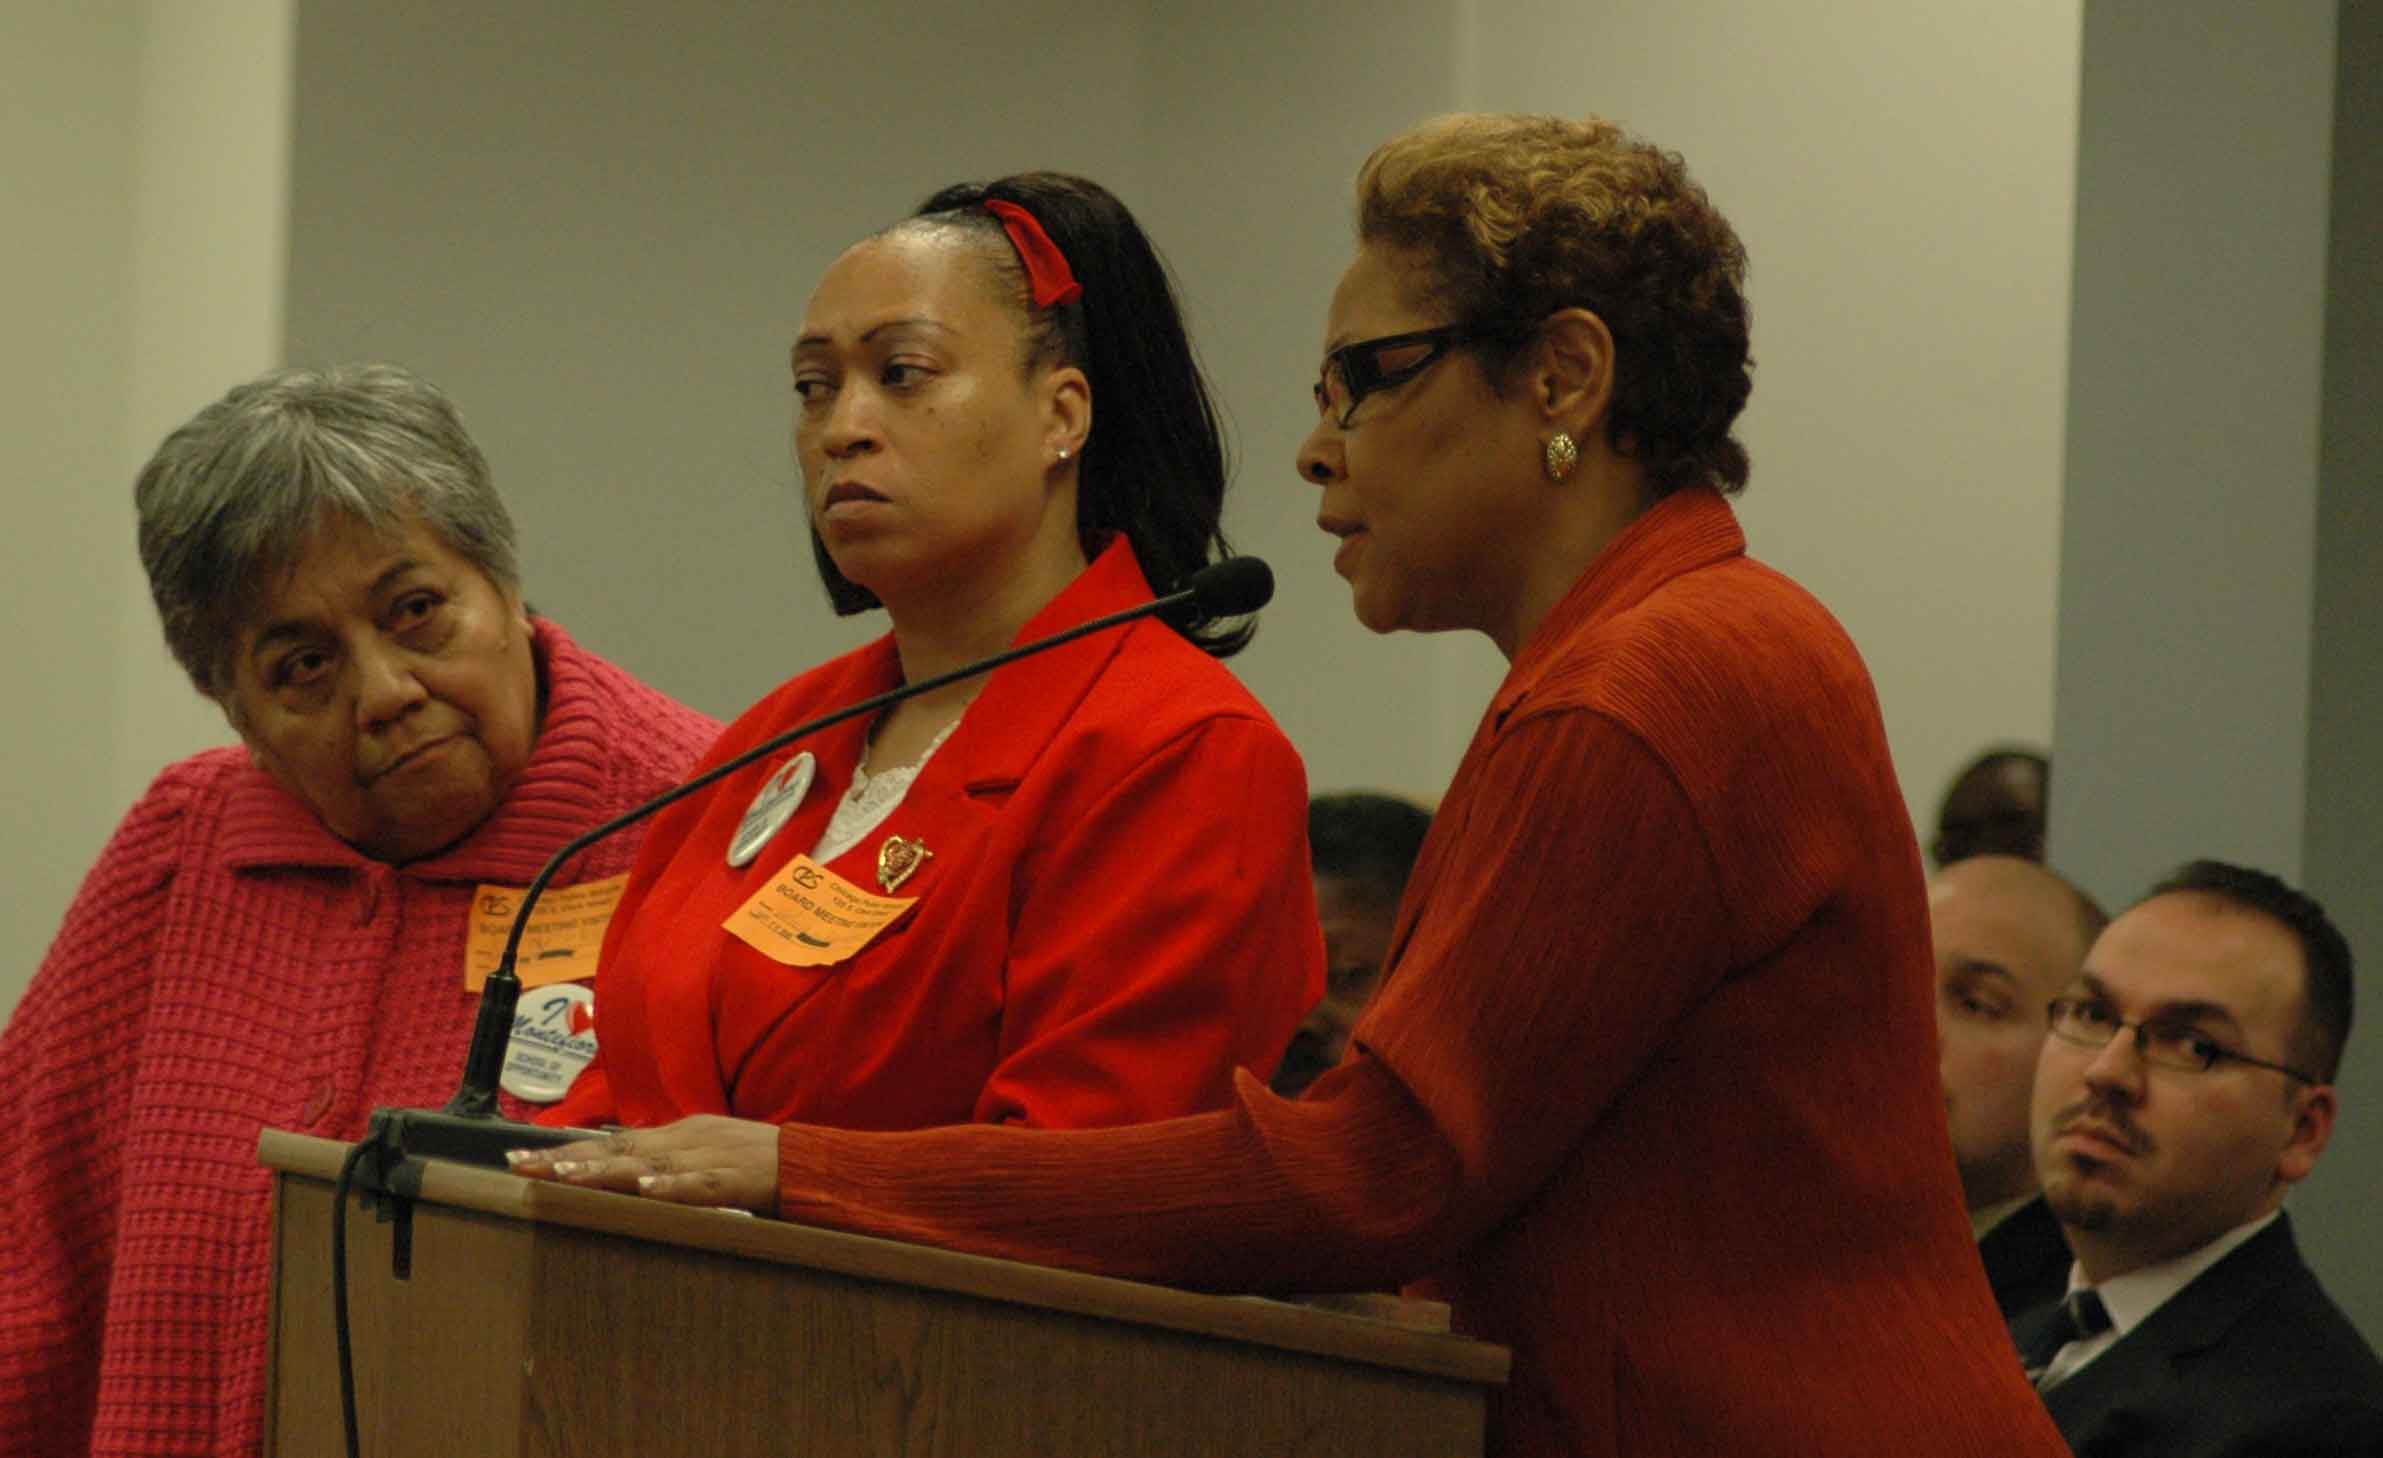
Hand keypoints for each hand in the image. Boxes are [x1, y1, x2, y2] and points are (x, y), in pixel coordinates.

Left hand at [507, 1115, 780, 1214]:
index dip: (564, 1152)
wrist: (817, 1164)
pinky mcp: (740, 1179)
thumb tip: (616, 1163)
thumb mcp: (704, 1156)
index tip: (517, 1162)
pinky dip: (674, 1186)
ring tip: (565, 1177)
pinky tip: (648, 1190)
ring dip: (606, 1170)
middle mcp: (687, 1139)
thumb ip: (664, 1160)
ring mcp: (712, 1157)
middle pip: (617, 1150)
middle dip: (566, 1159)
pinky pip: (703, 1184)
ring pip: (651, 1164)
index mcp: (677, 1135)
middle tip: (520, 1168)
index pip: (610, 1144)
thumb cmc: (759, 1166)